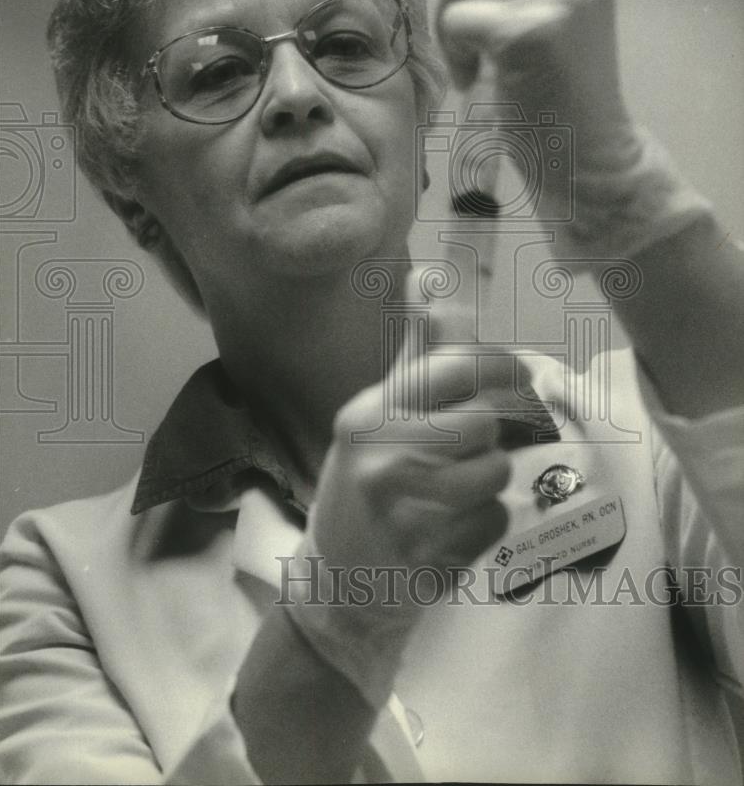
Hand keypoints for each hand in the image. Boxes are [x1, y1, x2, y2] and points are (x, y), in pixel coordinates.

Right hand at [286, 320, 518, 705]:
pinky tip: (452, 528)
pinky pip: (493, 524)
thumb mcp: (377, 415)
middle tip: (478, 442)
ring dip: (489, 480)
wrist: (339, 579)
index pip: (455, 368)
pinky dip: (485, 525)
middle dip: (491, 432)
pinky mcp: (425, 562)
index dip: (503, 364)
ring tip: (461, 486)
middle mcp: (380, 459)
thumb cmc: (366, 481)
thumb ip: (414, 353)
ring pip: (494, 474)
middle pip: (484, 422)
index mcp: (369, 414)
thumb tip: (430, 280)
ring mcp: (401, 514)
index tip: (520, 371)